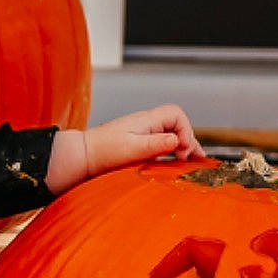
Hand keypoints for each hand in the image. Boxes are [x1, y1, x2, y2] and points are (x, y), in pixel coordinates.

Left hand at [44, 104, 208, 192]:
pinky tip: (177, 163)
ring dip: (183, 147)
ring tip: (194, 162)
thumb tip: (178, 140)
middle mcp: (147, 125)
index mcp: (146, 120)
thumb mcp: (132, 148)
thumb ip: (156, 144)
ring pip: (171, 136)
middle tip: (193, 159)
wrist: (83, 156)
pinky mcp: (139, 145)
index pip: (176, 114)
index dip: (185, 129)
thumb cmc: (103, 151)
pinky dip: (172, 152)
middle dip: (188, 140)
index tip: (182, 148)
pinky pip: (162, 145)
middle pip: (177, 126)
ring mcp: (143, 134)